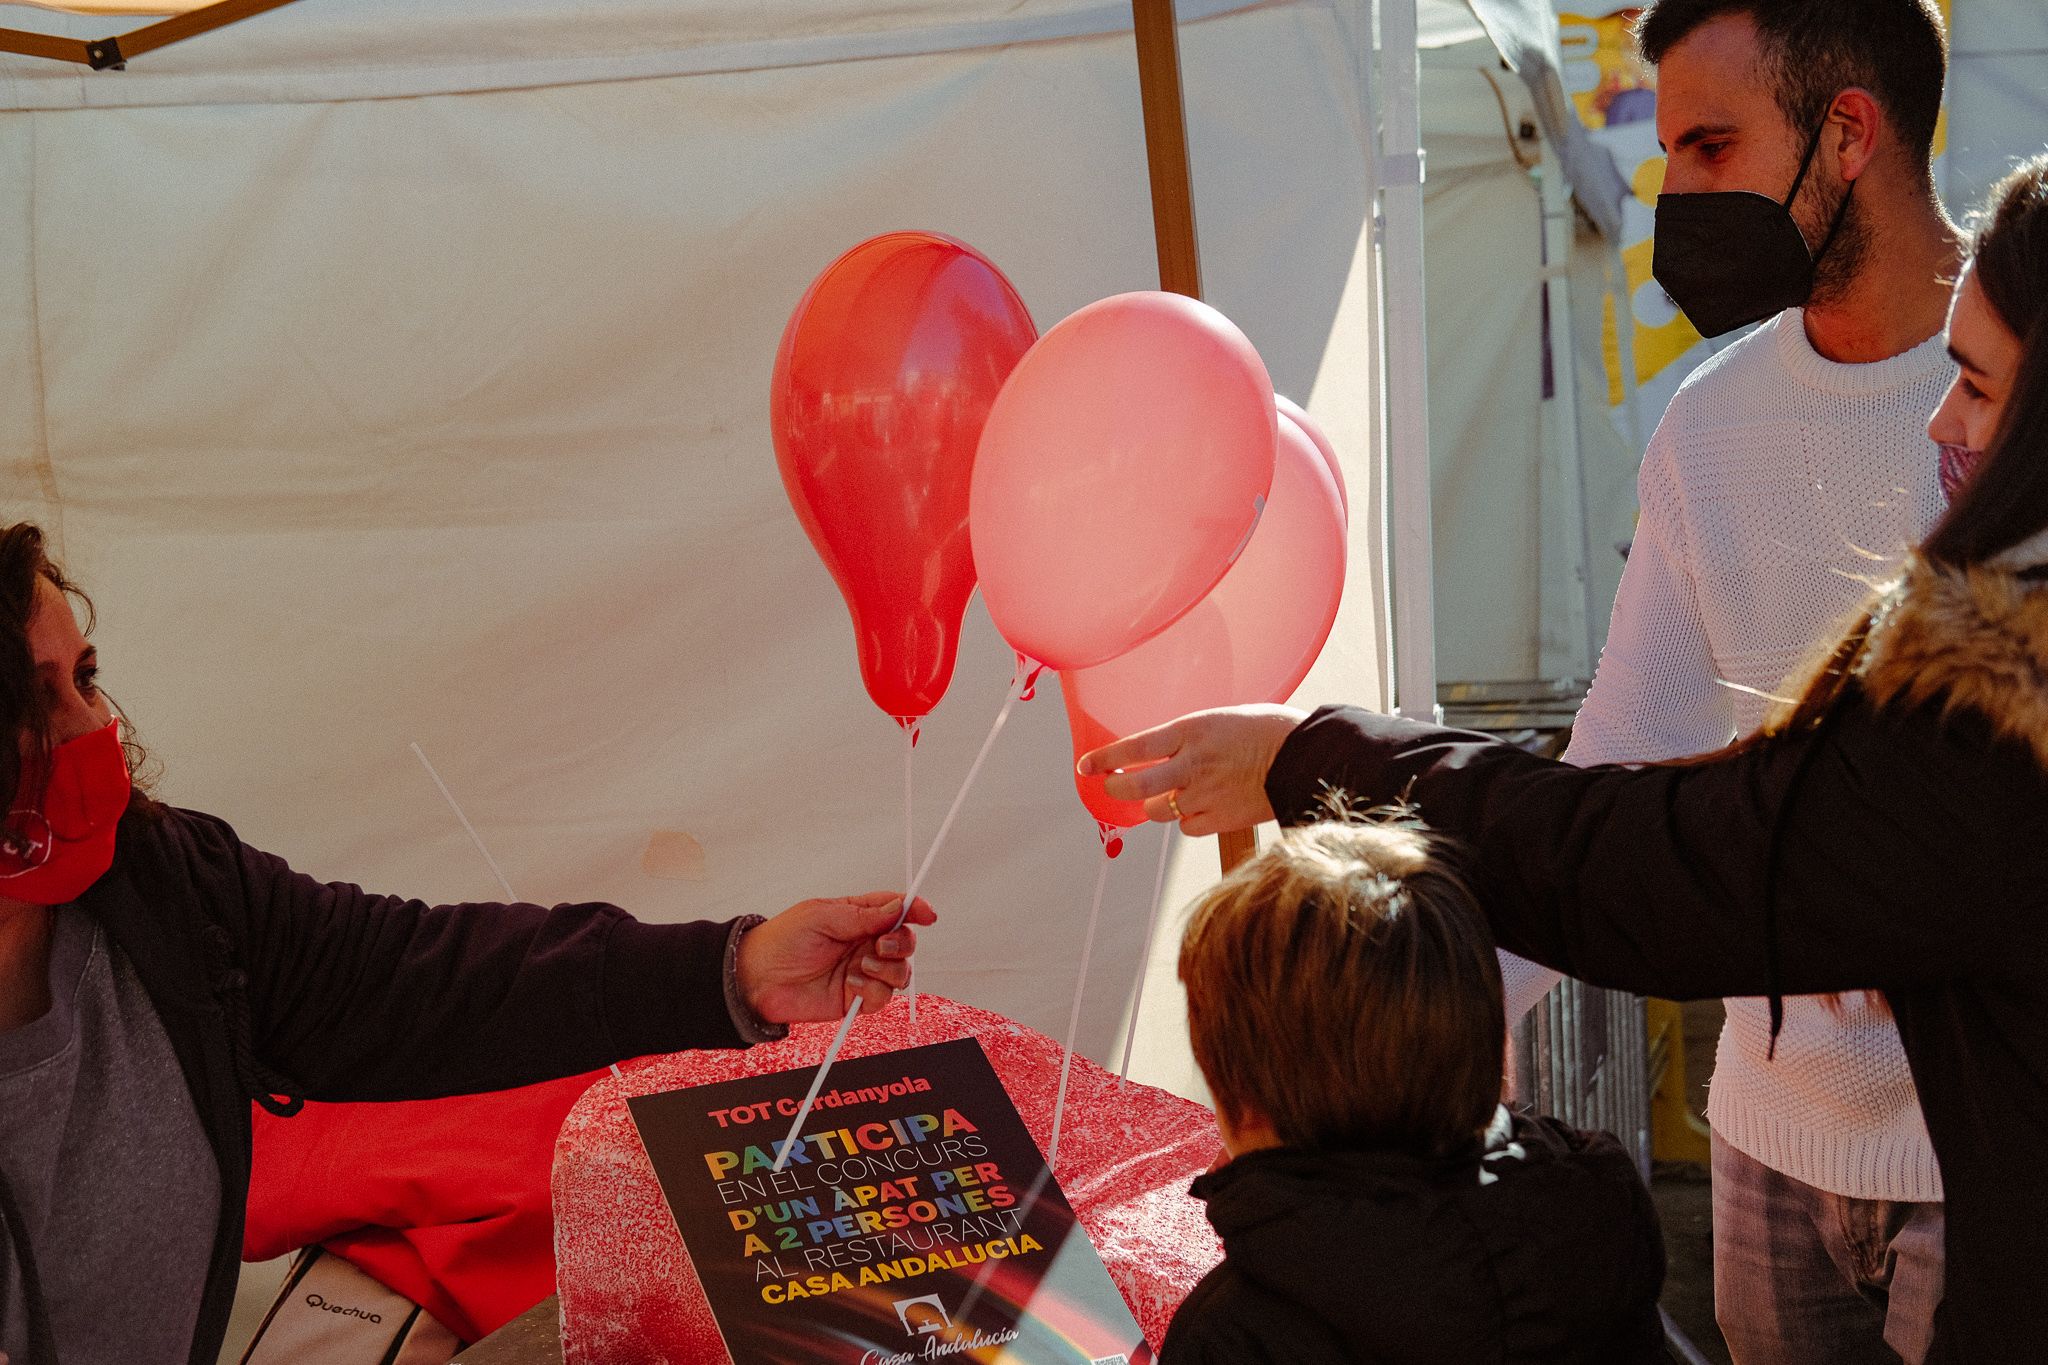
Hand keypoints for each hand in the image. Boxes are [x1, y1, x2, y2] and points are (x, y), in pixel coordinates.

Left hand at [737, 893, 935, 1022]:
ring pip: (900, 971)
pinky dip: (872, 989)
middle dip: (902, 942)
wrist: (756, 979)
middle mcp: (864, 944)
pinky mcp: (856, 998)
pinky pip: (883, 996)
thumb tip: (898, 908)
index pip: (895, 909)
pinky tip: (851, 983)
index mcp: (857, 917)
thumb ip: (863, 915)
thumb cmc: (782, 940)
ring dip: (887, 968)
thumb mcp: (822, 916)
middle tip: (880, 944)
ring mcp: (862, 971)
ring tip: (861, 965)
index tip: (927, 914)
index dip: (915, 909)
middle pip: (905, 941)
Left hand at [1077, 704, 1306, 836]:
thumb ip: (1186, 738)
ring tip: (1171, 793)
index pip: (1132, 748)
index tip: (1086, 766)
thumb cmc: (1265, 730)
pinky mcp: (1220, 819)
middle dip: (1116, 789)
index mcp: (1191, 732)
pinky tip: (1199, 807)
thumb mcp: (1218, 720)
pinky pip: (1186, 827)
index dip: (1103, 759)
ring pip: (1158, 811)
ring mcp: (1205, 795)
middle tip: (1114, 787)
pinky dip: (1186, 821)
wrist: (1306, 756)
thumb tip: (1156, 752)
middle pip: (1135, 787)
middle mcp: (1192, 764)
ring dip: (1156, 805)